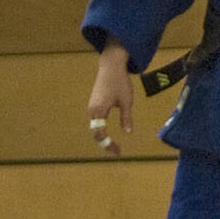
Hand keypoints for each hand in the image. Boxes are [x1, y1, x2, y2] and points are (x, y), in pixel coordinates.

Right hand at [86, 39, 133, 156]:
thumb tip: (128, 132)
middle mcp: (92, 111)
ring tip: (112, 144)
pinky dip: (101, 129)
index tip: (118, 152)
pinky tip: (107, 133)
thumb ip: (126, 118)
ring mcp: (91, 107)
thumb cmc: (120, 82)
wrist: (110, 66)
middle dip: (105, 143)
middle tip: (116, 151)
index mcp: (99, 111)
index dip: (108, 144)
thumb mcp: (126, 101)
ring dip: (102, 137)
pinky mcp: (93, 104)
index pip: (100, 134)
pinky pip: (95, 121)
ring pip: (94, 128)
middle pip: (95, 133)